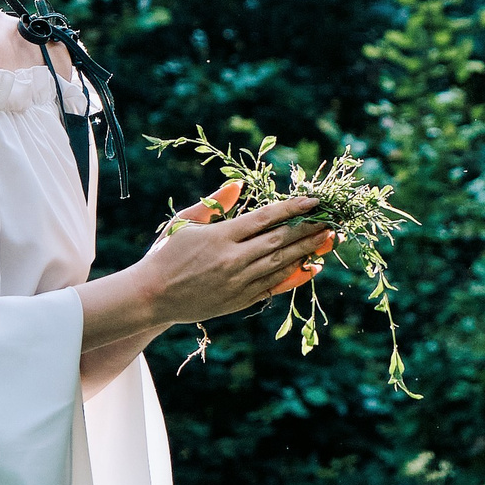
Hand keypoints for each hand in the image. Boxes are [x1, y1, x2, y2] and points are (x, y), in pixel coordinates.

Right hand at [135, 181, 331, 326]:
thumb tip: (240, 184)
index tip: (314, 200)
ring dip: (307, 251)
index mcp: (220, 237)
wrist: (152, 296)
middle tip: (332, 219)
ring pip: (281, 264)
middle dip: (308, 229)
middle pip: (279, 241)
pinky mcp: (240, 300)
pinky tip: (312, 267)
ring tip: (328, 239)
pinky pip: (274, 286)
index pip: (265, 219)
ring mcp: (238, 282)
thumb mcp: (185, 222)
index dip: (292, 208)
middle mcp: (233, 260)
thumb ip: (215, 203)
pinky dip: (294, 277)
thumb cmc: (167, 254)